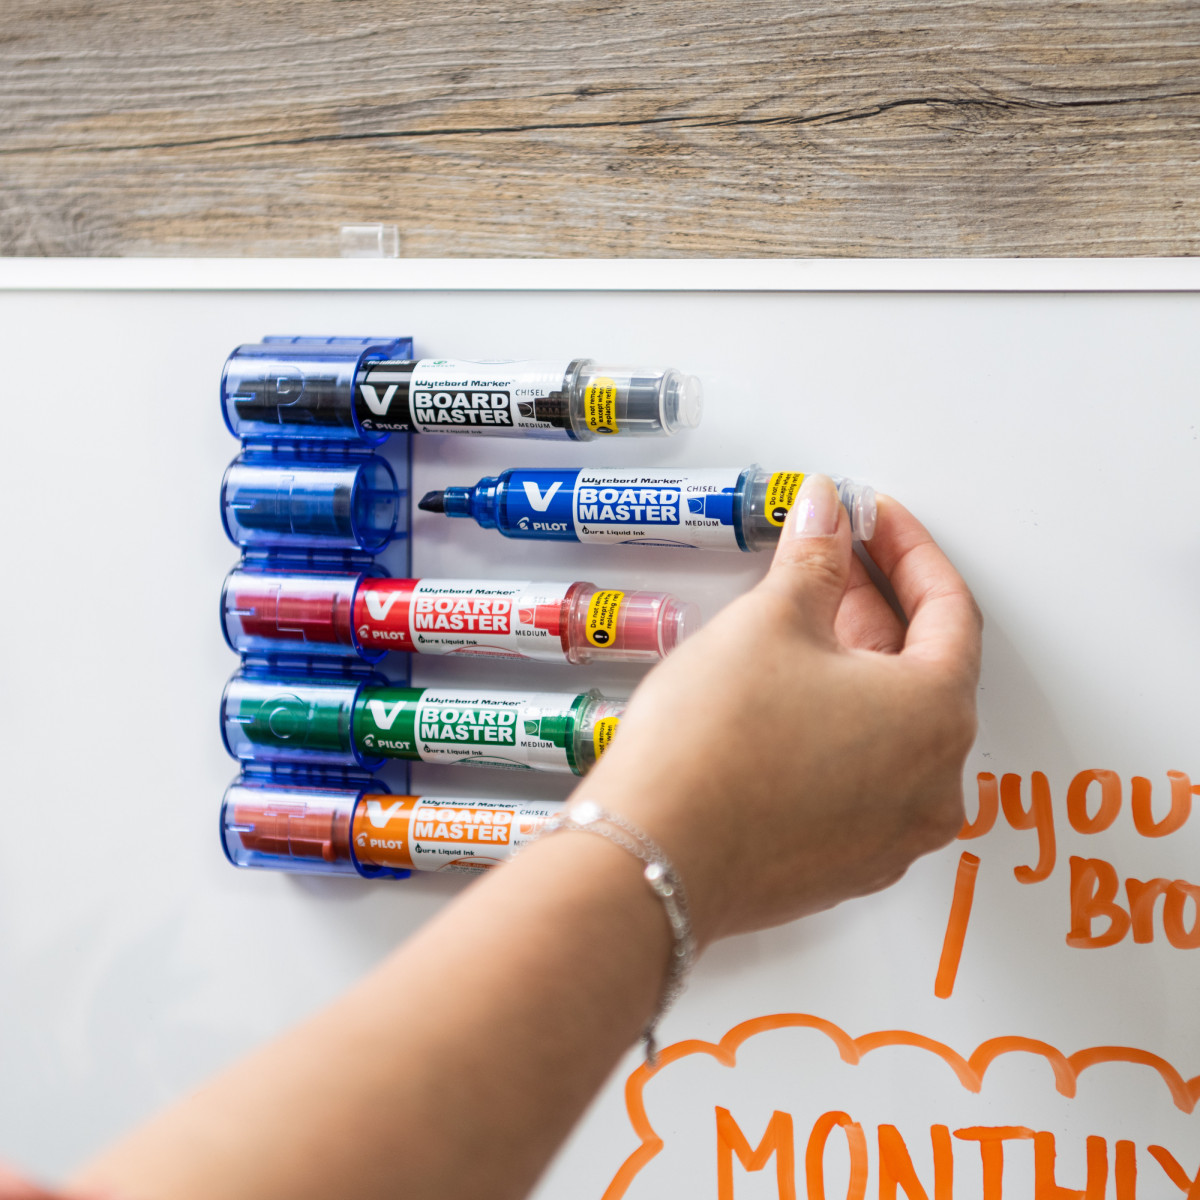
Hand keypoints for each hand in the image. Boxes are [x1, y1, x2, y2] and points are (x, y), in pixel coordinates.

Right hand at [574, 473, 982, 945]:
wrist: (654, 855)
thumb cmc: (715, 745)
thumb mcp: (770, 621)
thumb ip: (813, 557)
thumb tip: (825, 512)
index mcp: (936, 715)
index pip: (949, 609)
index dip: (908, 549)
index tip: (873, 517)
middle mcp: (932, 783)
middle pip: (922, 669)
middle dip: (875, 604)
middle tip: (830, 557)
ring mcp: (891, 834)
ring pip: (888, 726)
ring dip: (854, 665)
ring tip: (799, 620)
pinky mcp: (844, 862)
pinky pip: (860, 774)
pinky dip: (837, 724)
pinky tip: (786, 694)